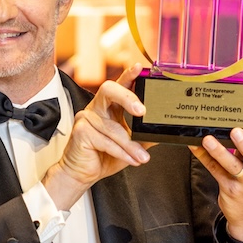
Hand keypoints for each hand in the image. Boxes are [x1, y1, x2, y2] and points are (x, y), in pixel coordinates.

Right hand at [43, 63, 152, 209]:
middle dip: (127, 97)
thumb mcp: (130, 145)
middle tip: (141, 111)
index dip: (128, 75)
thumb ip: (143, 136)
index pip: (119, 85)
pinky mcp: (80, 132)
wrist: (83, 174)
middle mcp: (96, 108)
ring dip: (130, 145)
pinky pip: (105, 141)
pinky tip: (131, 160)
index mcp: (108, 106)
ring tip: (141, 157)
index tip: (138, 68)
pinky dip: (121, 152)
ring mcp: (86, 118)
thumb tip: (162, 132)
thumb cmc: (104, 156)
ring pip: (112, 127)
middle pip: (108, 90)